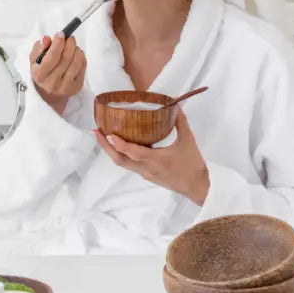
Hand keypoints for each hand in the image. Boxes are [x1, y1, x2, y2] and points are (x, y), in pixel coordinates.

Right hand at [30, 33, 86, 115]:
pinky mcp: (76, 87)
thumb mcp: (35, 61)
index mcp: (40, 75)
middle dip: (70, 44)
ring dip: (77, 50)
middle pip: (66, 58)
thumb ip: (39, 49)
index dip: (58, 44)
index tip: (61, 34)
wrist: (49, 94)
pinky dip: (82, 57)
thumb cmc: (42, 73)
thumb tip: (47, 39)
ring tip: (73, 46)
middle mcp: (52, 83)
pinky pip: (83, 67)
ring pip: (76, 62)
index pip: (52, 57)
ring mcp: (66, 87)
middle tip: (70, 38)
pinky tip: (77, 55)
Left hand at [93, 108, 209, 204]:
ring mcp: (145, 174)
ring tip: (102, 136)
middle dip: (106, 147)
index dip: (119, 144)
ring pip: (123, 163)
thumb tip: (175, 105)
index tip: (108, 134)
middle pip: (120, 159)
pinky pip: (129, 164)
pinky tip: (119, 144)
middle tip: (95, 132)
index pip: (133, 153)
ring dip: (111, 150)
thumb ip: (180, 122)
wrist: (197, 187)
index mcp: (157, 160)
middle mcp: (147, 169)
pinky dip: (121, 154)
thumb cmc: (193, 164)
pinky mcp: (146, 175)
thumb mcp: (188, 140)